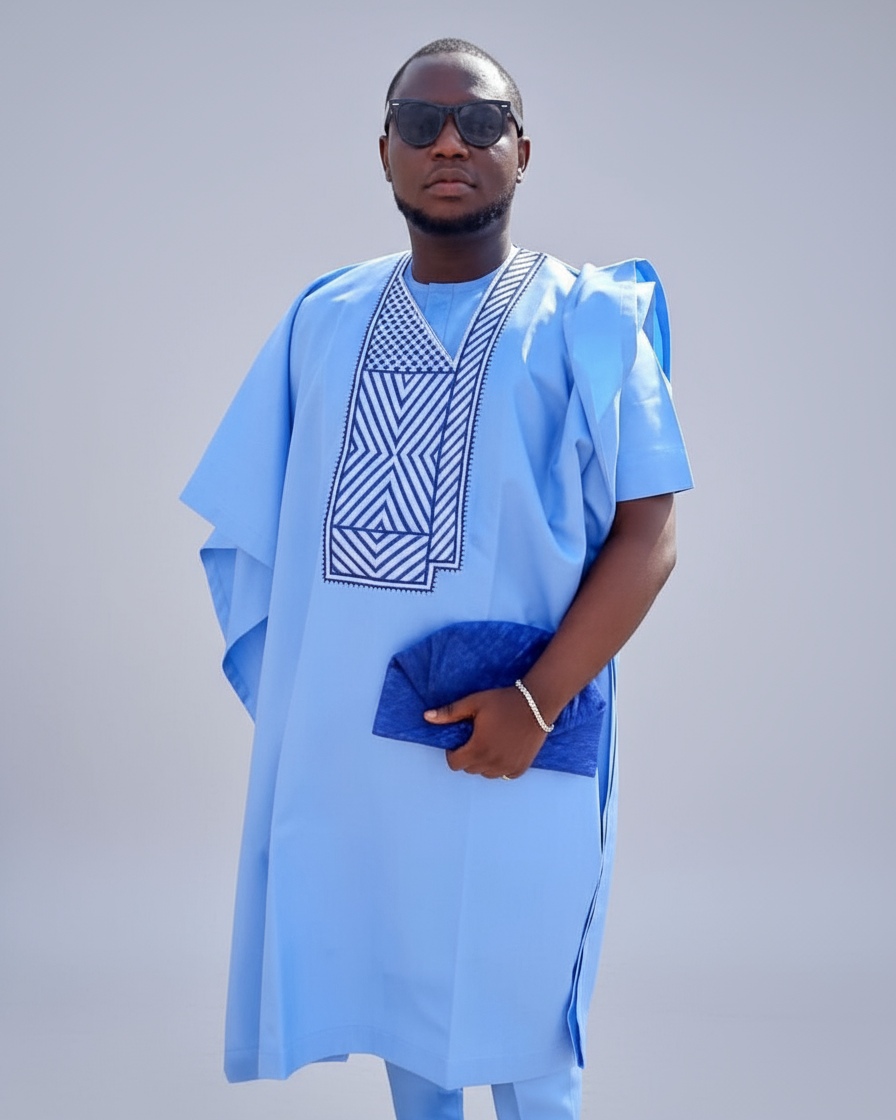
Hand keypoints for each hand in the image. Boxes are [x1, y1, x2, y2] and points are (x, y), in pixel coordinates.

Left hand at [423, 686, 546, 778]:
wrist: (537, 703)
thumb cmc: (504, 701)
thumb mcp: (474, 702)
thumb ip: (449, 713)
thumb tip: (426, 717)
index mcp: (478, 748)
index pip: (454, 764)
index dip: (453, 753)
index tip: (459, 742)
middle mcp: (492, 762)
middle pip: (469, 769)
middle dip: (467, 756)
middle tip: (475, 739)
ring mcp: (508, 767)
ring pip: (486, 774)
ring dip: (483, 763)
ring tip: (490, 743)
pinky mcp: (521, 768)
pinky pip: (503, 775)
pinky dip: (500, 766)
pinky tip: (503, 749)